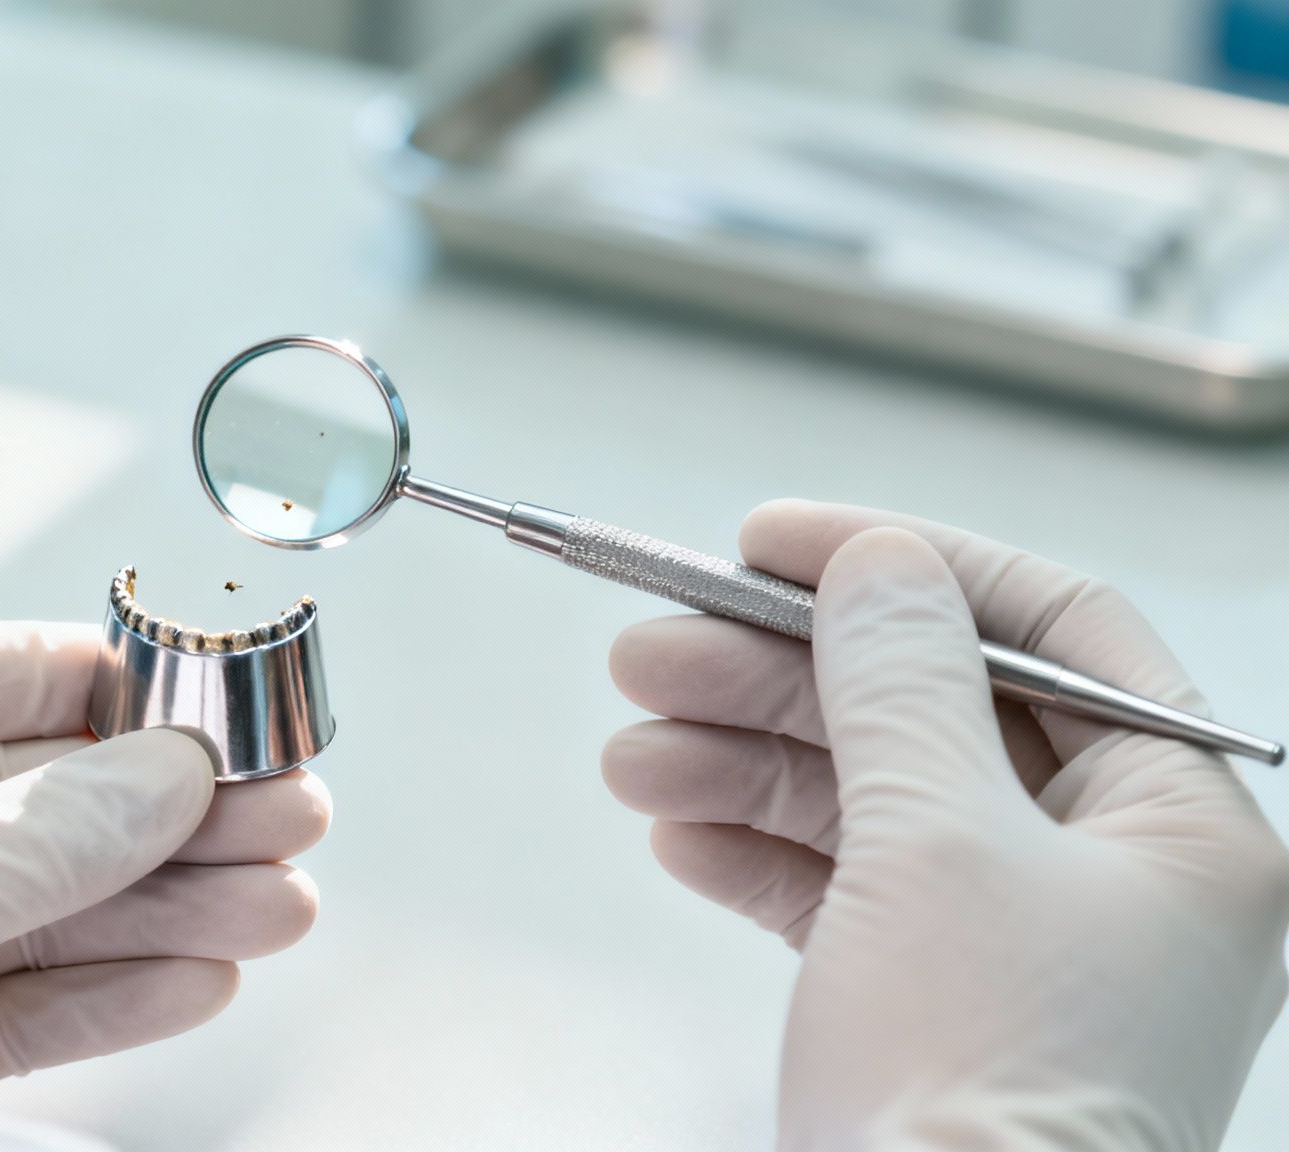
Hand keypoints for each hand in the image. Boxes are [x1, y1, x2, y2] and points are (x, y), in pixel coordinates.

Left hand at [0, 621, 327, 1101]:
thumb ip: (25, 842)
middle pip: (18, 800)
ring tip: (284, 901)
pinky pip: (12, 1009)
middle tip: (287, 806)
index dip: (82, 682)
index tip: (198, 692)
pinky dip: (112, 998)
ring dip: (165, 907)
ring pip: (34, 910)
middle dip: (159, 811)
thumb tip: (166, 777)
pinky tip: (203, 975)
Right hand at [603, 500, 1288, 1149]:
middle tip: (658, 647)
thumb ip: (901, 681)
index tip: (778, 543)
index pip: (1054, 635)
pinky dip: (757, 857)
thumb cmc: (988, 1085)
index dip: (910, 570)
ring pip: (870, 802)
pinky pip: (844, 890)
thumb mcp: (938, 841)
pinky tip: (678, 832)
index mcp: (1183, 827)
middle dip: (782, 681)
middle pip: (932, 715)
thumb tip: (877, 564)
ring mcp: (1021, 941)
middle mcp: (1114, 876)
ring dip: (742, 766)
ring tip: (635, 753)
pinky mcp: (938, 1000)